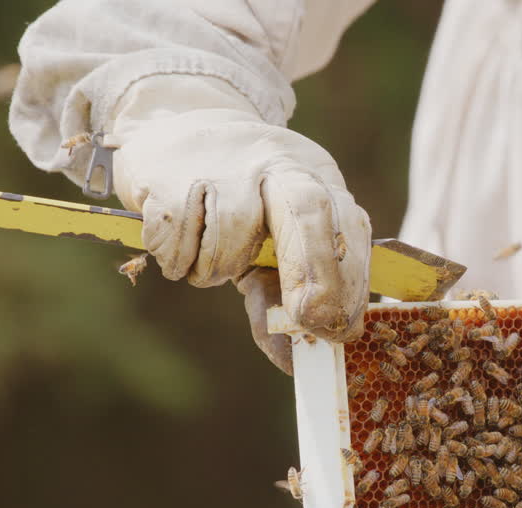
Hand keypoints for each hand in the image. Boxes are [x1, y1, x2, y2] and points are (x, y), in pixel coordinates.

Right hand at [113, 106, 371, 373]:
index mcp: (316, 178)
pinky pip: (178, 240)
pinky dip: (178, 260)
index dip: (350, 280)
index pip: (346, 225)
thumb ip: (282, 299)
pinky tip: (180, 245)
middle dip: (313, 271)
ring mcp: (224, 164)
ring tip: (211, 262)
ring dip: (217, 269)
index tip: (342, 328)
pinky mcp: (171, 174)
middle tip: (309, 319)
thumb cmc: (239, 206)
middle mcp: (276, 162)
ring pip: (230, 236)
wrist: (173, 133)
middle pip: (306, 208)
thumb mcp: (271, 246)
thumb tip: (294, 360)